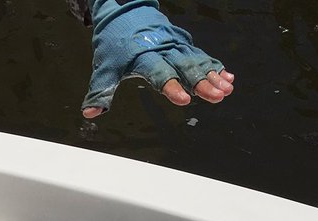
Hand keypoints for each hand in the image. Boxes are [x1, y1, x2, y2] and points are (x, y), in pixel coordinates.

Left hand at [81, 1, 233, 118]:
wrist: (123, 9)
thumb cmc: (113, 42)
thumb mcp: (104, 66)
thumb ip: (100, 91)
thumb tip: (89, 113)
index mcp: (143, 57)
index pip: (159, 74)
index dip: (171, 87)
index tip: (184, 99)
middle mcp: (162, 49)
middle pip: (185, 67)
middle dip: (201, 82)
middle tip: (217, 96)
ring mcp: (175, 45)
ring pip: (197, 60)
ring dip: (212, 75)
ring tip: (227, 89)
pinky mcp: (182, 43)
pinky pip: (201, 54)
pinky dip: (215, 65)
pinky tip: (228, 77)